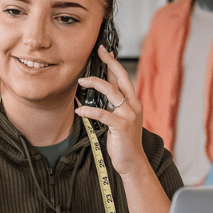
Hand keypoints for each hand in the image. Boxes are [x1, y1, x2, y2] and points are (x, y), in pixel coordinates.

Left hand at [75, 45, 148, 178]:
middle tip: (98, 52)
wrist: (132, 161)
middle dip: (110, 63)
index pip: (123, 78)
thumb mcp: (118, 119)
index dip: (114, 63)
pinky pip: (103, 114)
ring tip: (81, 81)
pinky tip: (79, 111)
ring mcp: (129, 115)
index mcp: (133, 103)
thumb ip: (112, 105)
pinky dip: (89, 111)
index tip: (104, 51)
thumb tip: (99, 90)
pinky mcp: (121, 126)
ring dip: (95, 84)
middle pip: (122, 78)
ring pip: (112, 92)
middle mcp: (133, 106)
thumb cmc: (123, 141)